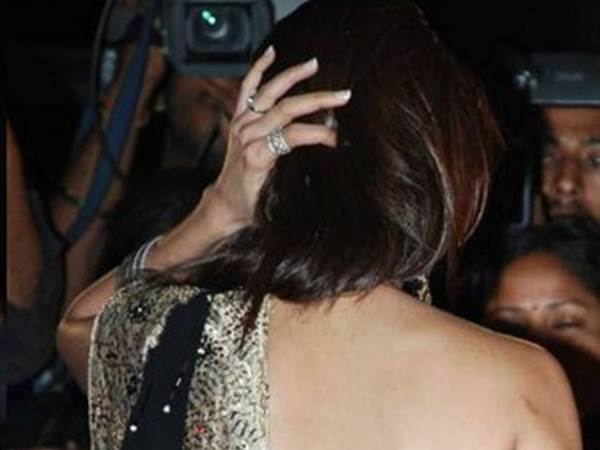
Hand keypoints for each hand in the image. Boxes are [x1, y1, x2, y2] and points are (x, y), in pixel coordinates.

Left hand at [206, 45, 351, 227]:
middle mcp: (247, 135)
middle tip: (342, 96)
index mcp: (257, 155)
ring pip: (269, 92)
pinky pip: (247, 88)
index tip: (339, 138)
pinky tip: (272, 54)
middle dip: (317, 100)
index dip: (320, 134)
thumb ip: (299, 178)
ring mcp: (241, 124)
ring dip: (293, 76)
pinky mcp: (237, 119)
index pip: (294, 135)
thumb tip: (329, 161)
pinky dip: (259, 69)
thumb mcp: (277, 197)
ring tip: (314, 64)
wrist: (226, 202)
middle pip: (286, 109)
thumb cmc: (252, 203)